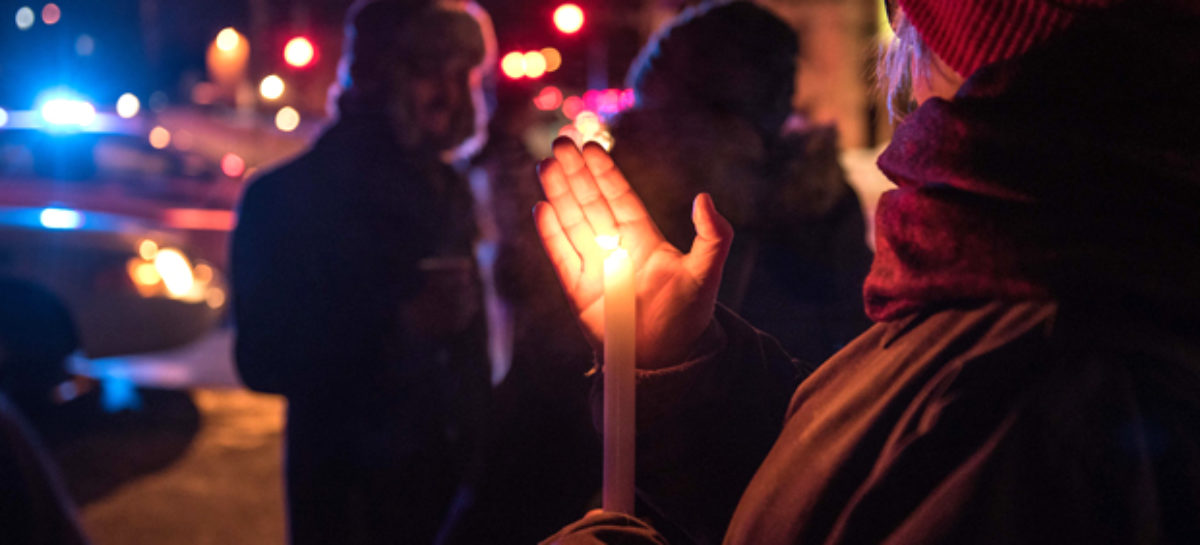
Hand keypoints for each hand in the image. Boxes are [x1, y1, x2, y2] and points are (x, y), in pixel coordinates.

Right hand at [534, 138, 732, 368]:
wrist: (666, 359)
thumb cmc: (688, 315)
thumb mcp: (706, 273)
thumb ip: (713, 236)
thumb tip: (705, 198)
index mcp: (644, 238)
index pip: (619, 197)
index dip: (605, 173)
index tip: (591, 147)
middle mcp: (617, 248)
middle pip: (591, 203)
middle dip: (575, 174)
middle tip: (560, 142)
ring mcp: (595, 268)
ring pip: (572, 222)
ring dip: (558, 194)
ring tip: (545, 165)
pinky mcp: (578, 291)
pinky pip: (561, 256)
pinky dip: (551, 233)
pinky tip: (541, 208)